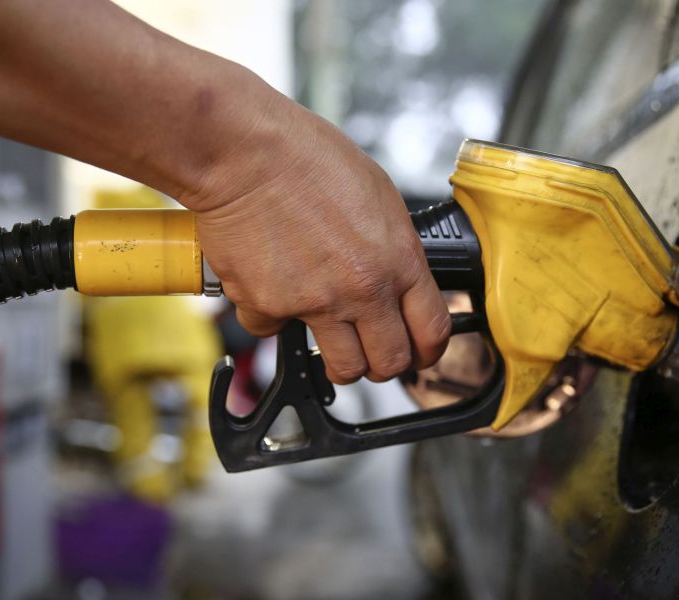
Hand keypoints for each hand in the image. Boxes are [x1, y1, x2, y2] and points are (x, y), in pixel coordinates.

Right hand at [186, 91, 450, 383]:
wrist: (245, 152)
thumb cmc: (307, 158)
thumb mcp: (379, 196)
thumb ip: (392, 248)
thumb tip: (396, 277)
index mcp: (398, 260)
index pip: (432, 331)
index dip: (429, 351)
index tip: (420, 354)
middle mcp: (362, 289)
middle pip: (389, 362)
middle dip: (384, 364)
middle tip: (373, 351)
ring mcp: (315, 303)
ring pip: (341, 368)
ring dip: (339, 361)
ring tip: (329, 336)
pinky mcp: (269, 307)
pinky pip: (274, 333)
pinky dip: (273, 319)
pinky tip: (272, 286)